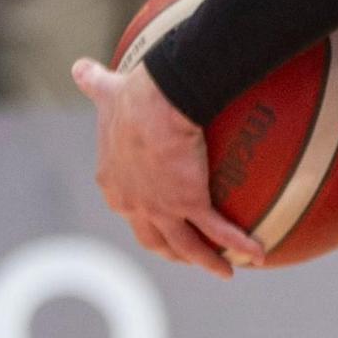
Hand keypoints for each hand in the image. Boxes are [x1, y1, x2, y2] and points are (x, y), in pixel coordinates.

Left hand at [69, 55, 261, 276]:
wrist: (157, 103)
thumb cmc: (133, 96)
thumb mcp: (108, 91)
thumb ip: (94, 82)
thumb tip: (81, 67)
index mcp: (115, 184)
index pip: (130, 210)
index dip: (145, 218)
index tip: (159, 220)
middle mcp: (133, 204)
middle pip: (153, 238)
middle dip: (170, 250)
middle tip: (187, 254)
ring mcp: (160, 209)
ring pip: (184, 246)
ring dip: (204, 261)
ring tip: (224, 270)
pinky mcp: (188, 205)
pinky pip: (217, 232)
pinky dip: (237, 245)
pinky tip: (256, 252)